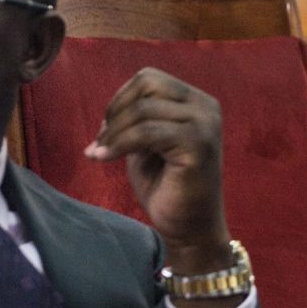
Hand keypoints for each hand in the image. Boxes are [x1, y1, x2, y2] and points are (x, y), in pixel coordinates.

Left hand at [85, 68, 231, 269]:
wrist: (190, 228)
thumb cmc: (168, 187)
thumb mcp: (148, 144)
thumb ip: (136, 121)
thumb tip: (106, 112)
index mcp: (196, 102)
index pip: (149, 79)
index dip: (120, 99)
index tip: (106, 130)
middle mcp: (206, 107)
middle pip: (147, 84)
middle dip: (116, 111)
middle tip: (103, 141)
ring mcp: (205, 124)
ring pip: (144, 109)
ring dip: (114, 132)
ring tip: (100, 153)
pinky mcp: (198, 145)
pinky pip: (147, 132)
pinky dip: (119, 144)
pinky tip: (104, 158)